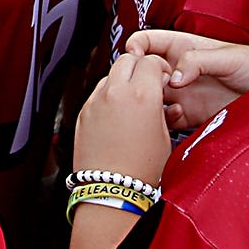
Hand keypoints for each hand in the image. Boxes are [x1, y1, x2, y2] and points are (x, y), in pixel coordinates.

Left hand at [74, 51, 175, 187]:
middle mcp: (116, 93)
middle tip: (148, 82)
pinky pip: (97, 93)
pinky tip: (117, 114)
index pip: (151, 61)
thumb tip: (162, 96)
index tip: (163, 78)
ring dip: (123, 80)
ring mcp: (96, 101)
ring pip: (110, 74)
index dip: (160, 68)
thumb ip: (162, 107)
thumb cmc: (141, 170)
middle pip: (127, 59)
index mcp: (141, 95)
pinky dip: (108, 96)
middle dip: (140, 66)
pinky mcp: (84, 112)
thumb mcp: (164, 135)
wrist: (112, 190)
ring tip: (132, 101)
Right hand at [131, 30, 248, 132]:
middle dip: (140, 76)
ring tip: (160, 101)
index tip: (134, 54)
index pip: (151, 41)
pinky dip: (163, 119)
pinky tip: (174, 116)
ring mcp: (185, 93)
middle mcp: (181, 70)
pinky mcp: (192, 115)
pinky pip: (167, 119)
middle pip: (146, 71)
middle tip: (150, 84)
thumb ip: (199, 61)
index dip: (137, 45)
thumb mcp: (230, 56)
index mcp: (186, 47)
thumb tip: (173, 77)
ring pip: (153, 96)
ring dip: (150, 100)